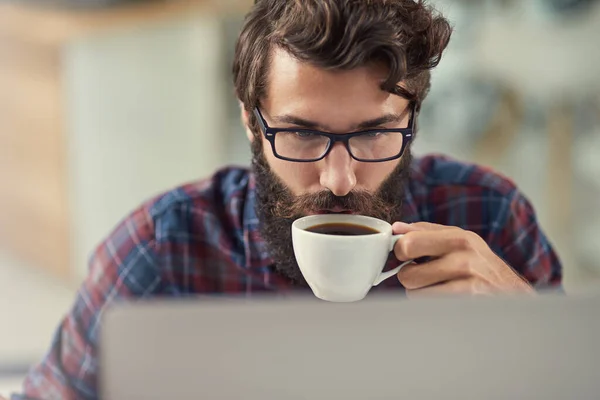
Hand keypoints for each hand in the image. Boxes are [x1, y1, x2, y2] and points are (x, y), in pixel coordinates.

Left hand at [392, 222, 533, 296]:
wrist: (518, 298)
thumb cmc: (483, 269)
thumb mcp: (462, 243)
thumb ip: (427, 233)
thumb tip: (397, 228)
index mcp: (459, 238)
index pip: (408, 244)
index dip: (400, 253)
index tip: (407, 257)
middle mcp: (465, 258)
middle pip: (407, 273)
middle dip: (410, 278)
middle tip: (425, 277)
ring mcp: (468, 283)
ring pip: (415, 294)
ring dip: (423, 295)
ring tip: (443, 291)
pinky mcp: (468, 305)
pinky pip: (429, 308)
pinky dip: (433, 308)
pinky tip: (449, 303)